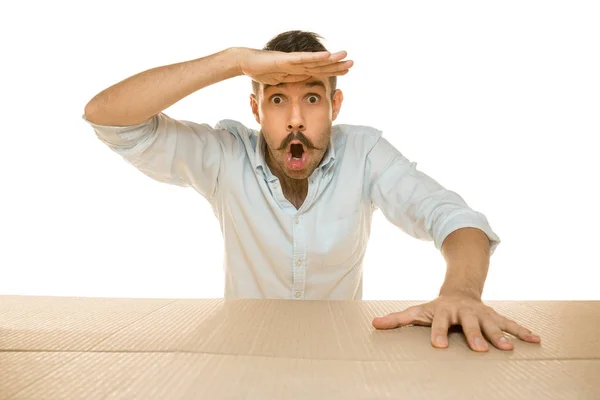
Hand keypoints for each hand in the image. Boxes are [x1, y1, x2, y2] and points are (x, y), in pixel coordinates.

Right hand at [236, 47, 352, 84]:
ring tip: (345, 56)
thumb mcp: (279, 81)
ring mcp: (292, 60)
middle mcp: (297, 63)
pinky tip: (328, 56)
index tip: (345, 71)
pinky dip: (316, 58)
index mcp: (297, 70)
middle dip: (337, 64)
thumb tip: (300, 86)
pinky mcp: (286, 59)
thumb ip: (290, 82)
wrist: (246, 62)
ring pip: (315, 61)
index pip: (318, 71)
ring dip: (331, 59)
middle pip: (320, 65)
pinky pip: (303, 59)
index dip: (332, 70)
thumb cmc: (260, 71)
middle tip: (352, 63)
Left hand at [371, 294, 540, 351]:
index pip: (439, 322)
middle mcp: (464, 311)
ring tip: (508, 348)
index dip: (439, 333)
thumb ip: (397, 319)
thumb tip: (374, 325)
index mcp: (444, 311)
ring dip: (501, 335)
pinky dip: (523, 331)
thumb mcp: (417, 311)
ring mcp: (482, 313)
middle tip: (479, 349)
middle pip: (469, 324)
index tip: (438, 346)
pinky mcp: (495, 316)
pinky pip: (511, 323)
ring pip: (493, 323)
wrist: (460, 291)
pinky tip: (536, 340)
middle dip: (474, 335)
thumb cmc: (436, 308)